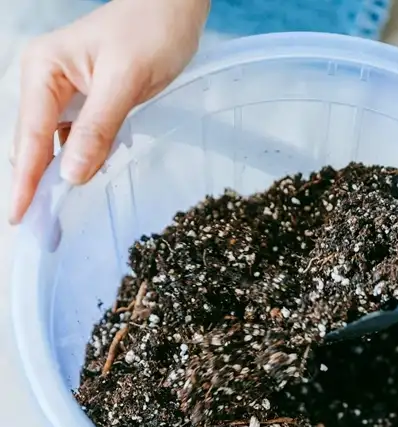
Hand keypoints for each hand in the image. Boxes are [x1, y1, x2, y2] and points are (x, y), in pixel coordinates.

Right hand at [10, 0, 208, 224]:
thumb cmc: (151, 33)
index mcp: (43, 70)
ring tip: (56, 217)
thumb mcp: (125, 82)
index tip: (19, 217)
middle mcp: (45, 81)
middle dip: (36, 185)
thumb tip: (72, 175)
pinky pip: (77, 139)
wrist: (174, 9)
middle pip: (35, 143)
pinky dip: (80, 160)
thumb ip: (97, 128)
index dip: (26, 181)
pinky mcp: (86, 102)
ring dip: (58, 177)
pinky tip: (85, 179)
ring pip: (55, 144)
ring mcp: (64, 92)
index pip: (30, 136)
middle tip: (40, 230)